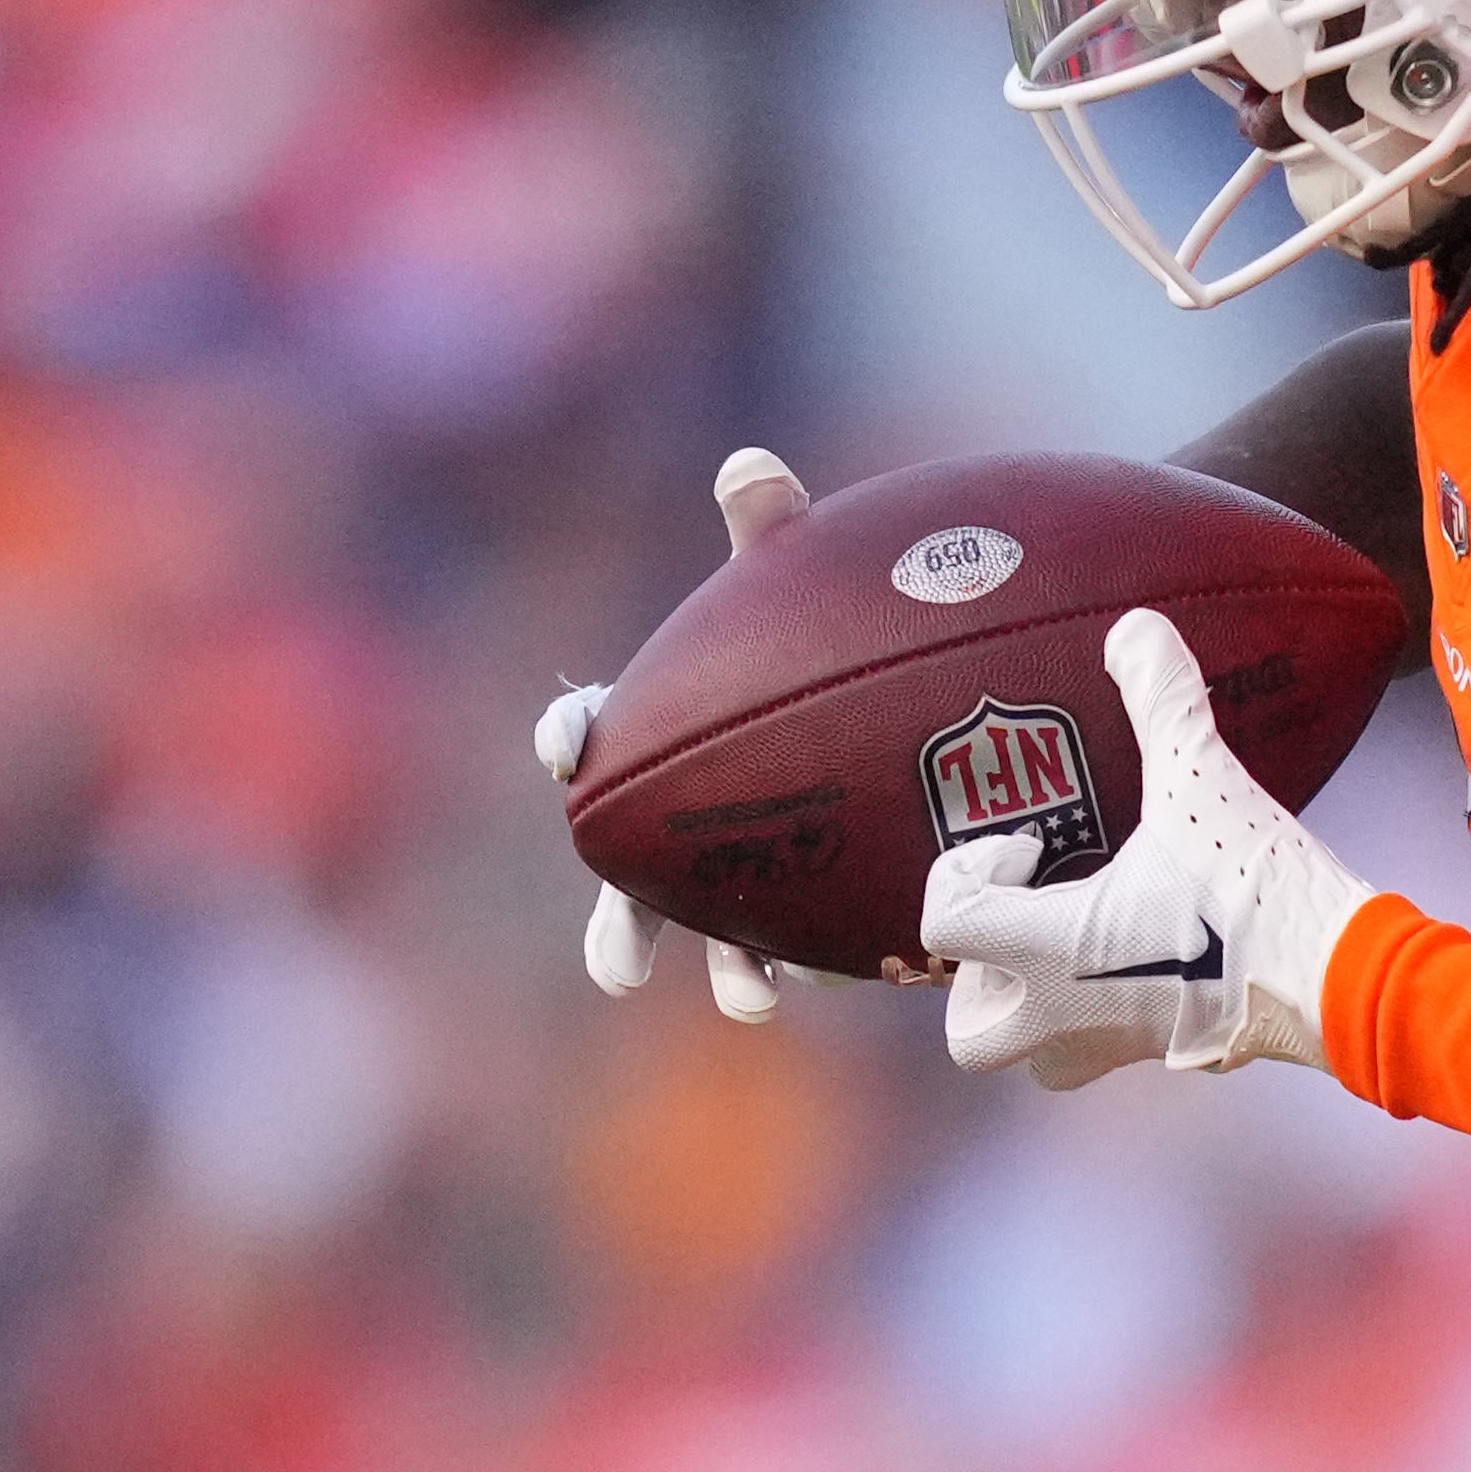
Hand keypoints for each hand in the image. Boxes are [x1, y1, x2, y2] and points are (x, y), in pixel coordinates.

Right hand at [538, 447, 818, 1020]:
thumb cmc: (818, 635)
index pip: (587, 733)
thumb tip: (751, 469)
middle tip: (619, 969)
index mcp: (653, 729)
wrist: (903, 700)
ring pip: (713, 931)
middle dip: (620, 926)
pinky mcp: (806, 897)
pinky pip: (801, 940)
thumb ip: (773, 532)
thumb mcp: (798, 582)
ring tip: (755, 1003)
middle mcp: (678, 810)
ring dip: (729, 971)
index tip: (567, 751)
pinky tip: (841, 980)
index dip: (570, 739)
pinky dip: (813, 963)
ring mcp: (737, 863)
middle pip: (626, 874)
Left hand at [918, 608, 1402, 1085]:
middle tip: (1025, 917)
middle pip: (973, 1031)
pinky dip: (1107, 1006)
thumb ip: (1160, 698)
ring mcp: (1120, 1045)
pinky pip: (1109, 1046)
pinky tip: (1149, 947)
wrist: (1341, 979)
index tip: (1026, 845)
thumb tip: (1135, 628)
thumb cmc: (1254, 891)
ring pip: (1037, 1055)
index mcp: (1051, 952)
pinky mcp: (1171, 1051)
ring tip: (1076, 942)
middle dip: (980, 977)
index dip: (967, 873)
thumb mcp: (1201, 779)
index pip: (947, 924)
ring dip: (1036, 1005)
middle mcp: (1069, 1014)